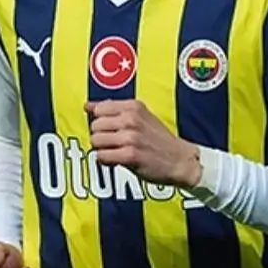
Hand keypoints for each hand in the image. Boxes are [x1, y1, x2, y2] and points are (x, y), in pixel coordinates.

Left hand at [86, 99, 202, 187]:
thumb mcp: (140, 116)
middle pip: (94, 126)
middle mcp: (131, 119)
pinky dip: (105, 161)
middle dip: (100, 136)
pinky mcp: (130, 155)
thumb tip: (87, 106)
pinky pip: (101, 156)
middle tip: (113, 143)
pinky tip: (117, 160)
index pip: (98, 109)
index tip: (109, 129)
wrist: (180, 160)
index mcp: (133, 106)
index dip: (100, 122)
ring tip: (115, 152)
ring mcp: (131, 137)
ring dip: (102, 149)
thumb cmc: (158, 139)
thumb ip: (113, 109)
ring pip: (95, 141)